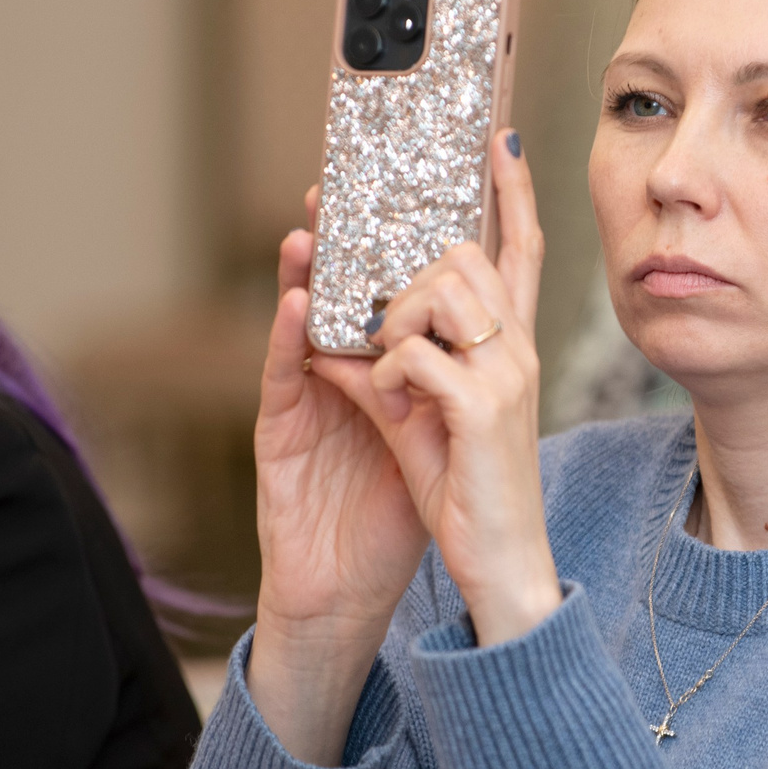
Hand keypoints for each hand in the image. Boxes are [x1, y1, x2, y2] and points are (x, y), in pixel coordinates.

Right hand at [244, 192, 431, 762]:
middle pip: (348, 291)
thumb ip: (446, 379)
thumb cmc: (395, 513)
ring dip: (307, 270)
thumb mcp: (438, 433)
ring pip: (306, 319)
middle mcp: (349, 372)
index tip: (436, 177)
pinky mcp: (281, 435)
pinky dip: (285, 338)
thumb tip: (486, 322)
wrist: (350, 591)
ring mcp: (309, 399)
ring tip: (312, 223)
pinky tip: (295, 305)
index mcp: (397, 369)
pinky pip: (283, 377)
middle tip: (351, 186)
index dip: (417, 241)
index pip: (407, 292)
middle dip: (351, 242)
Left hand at [317, 131, 559, 645]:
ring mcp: (507, 375)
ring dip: (395, 323)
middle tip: (387, 331)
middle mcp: (519, 351)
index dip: (512, 192)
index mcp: (512, 349)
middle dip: (407, 281)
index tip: (500, 139)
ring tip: (391, 373)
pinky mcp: (484, 407)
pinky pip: (415, 352)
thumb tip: (329, 337)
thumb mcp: (417, 420)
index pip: (523, 249)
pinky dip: (388, 374)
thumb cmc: (465, 493)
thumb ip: (382, 370)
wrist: (502, 564)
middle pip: (464, 257)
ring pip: (440, 289)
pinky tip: (395, 407)